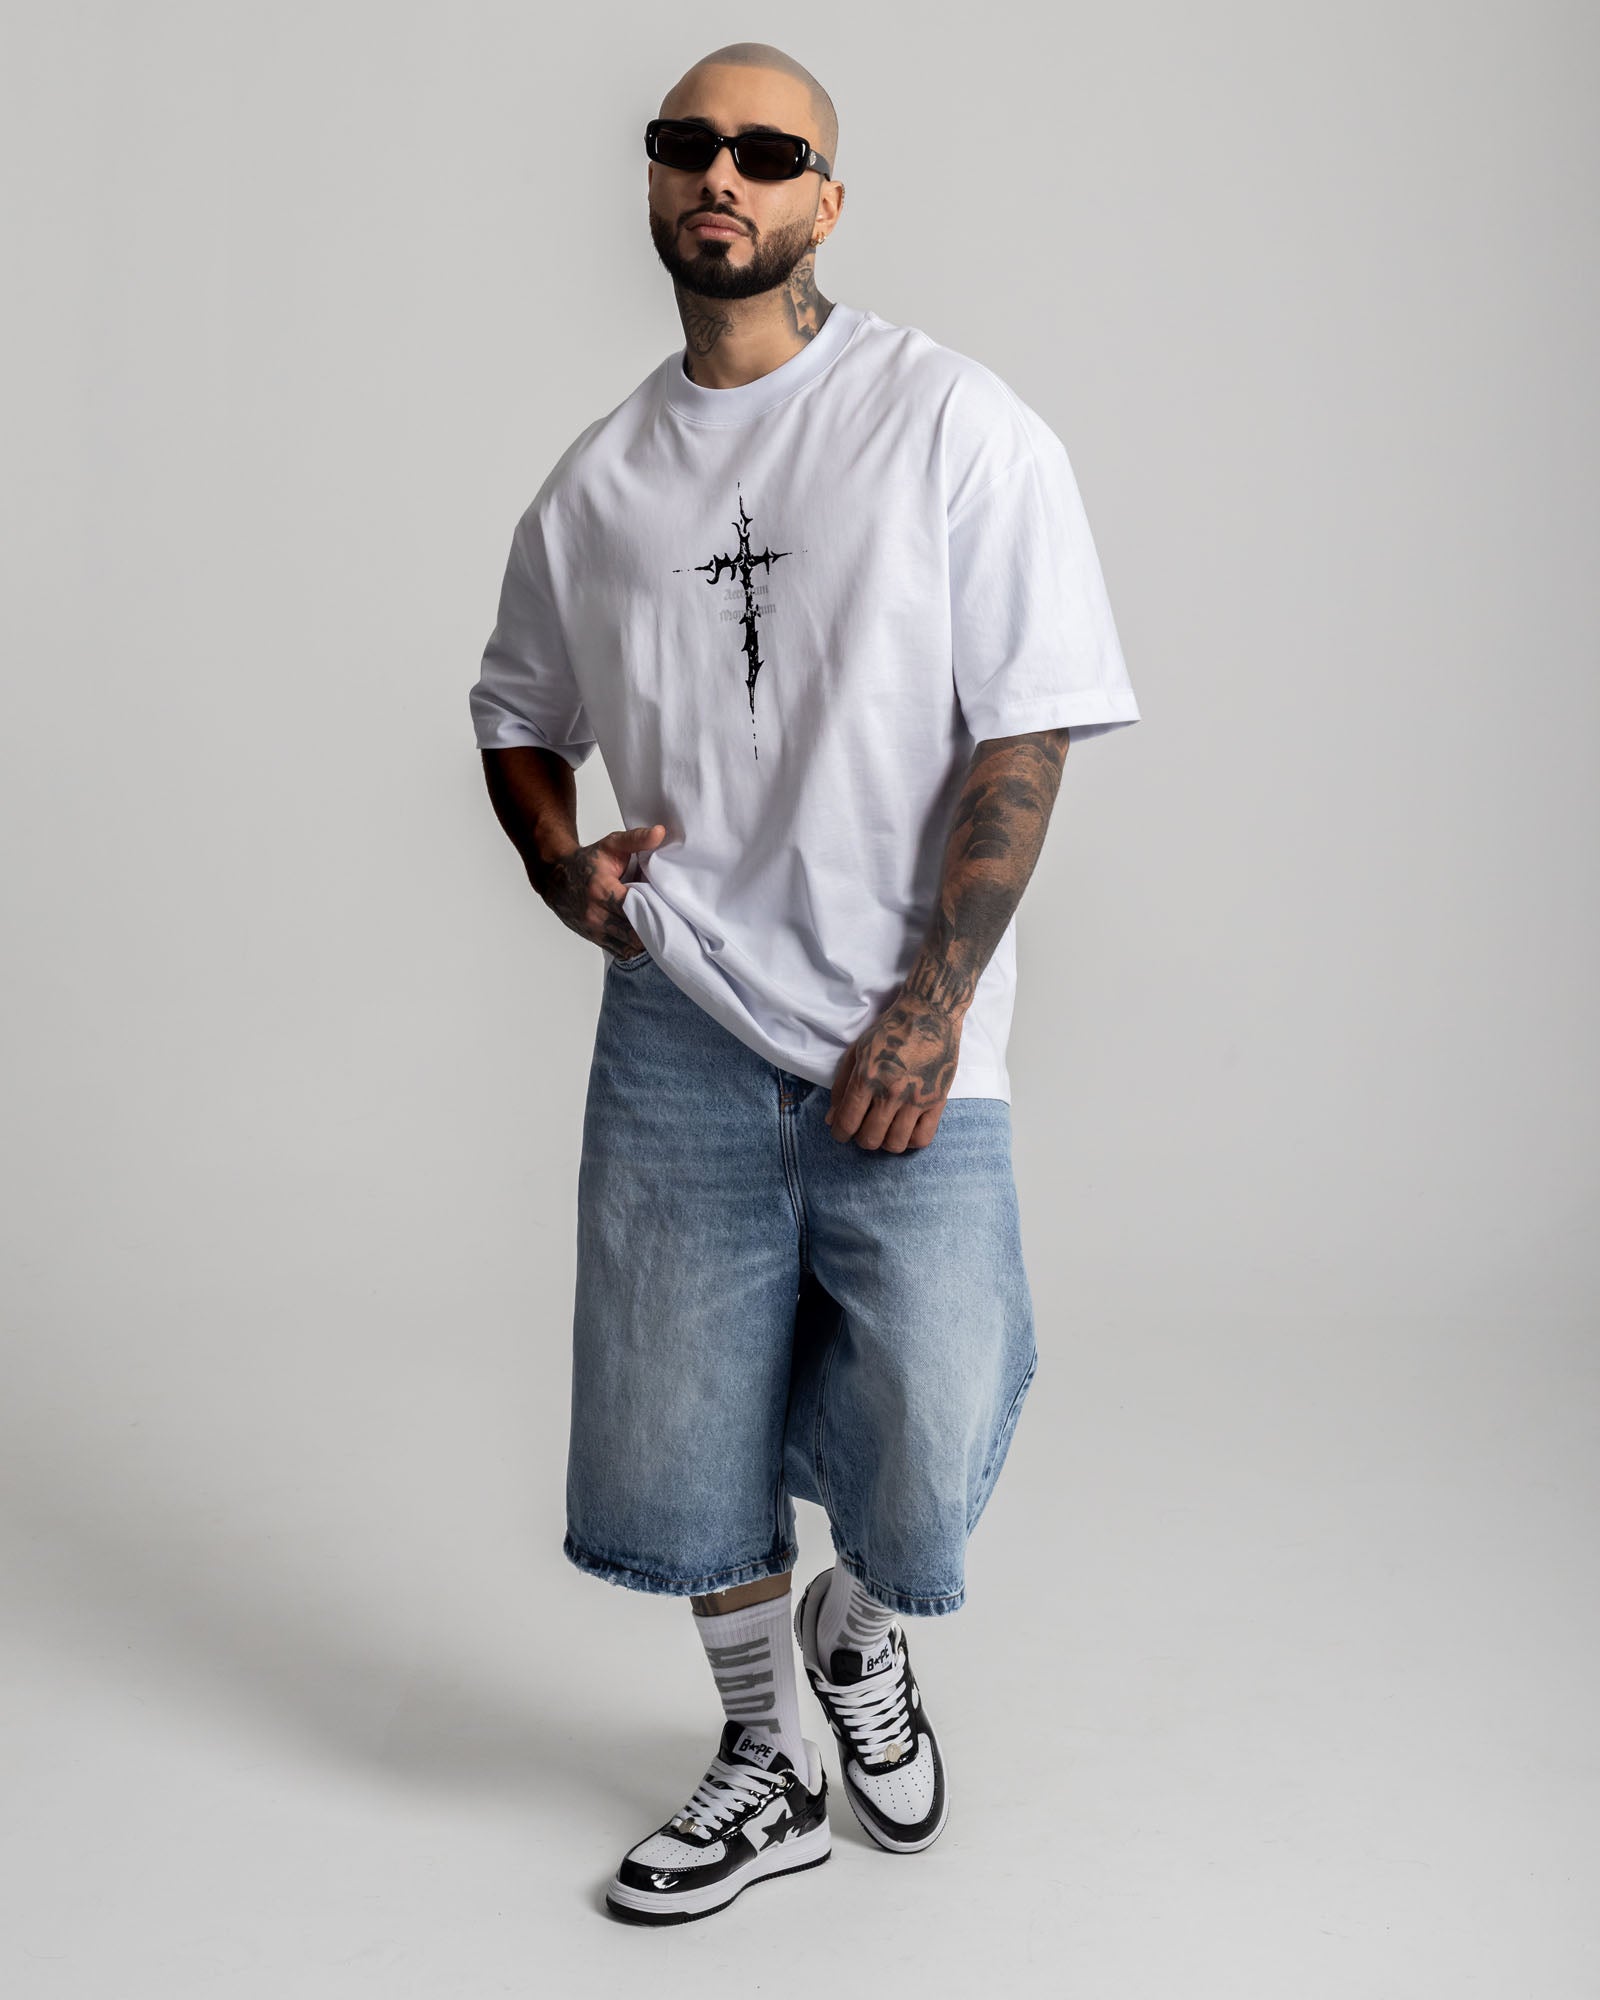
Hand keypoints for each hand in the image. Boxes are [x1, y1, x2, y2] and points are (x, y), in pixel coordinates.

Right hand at [533, 821, 664, 957]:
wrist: (555, 876)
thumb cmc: (587, 861)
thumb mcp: (612, 844)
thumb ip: (637, 839)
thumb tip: (660, 832)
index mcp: (601, 889)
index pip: (635, 908)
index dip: (655, 909)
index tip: (669, 904)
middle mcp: (594, 913)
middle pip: (634, 932)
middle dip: (654, 927)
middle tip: (671, 919)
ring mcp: (593, 928)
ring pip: (629, 946)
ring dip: (645, 940)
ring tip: (659, 928)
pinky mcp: (594, 938)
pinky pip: (621, 950)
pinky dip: (634, 946)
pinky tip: (644, 935)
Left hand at [825, 985, 964, 1151]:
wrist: (929, 1013)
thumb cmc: (889, 1030)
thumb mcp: (857, 1052)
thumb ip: (842, 1087)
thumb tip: (832, 1120)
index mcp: (867, 1078)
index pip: (847, 1123)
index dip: (840, 1134)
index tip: (842, 1132)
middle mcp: (891, 1092)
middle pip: (870, 1139)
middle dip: (861, 1139)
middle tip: (864, 1128)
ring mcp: (916, 1099)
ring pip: (896, 1144)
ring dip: (886, 1142)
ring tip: (886, 1129)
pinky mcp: (938, 1100)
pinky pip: (923, 1138)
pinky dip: (911, 1141)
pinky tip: (906, 1128)